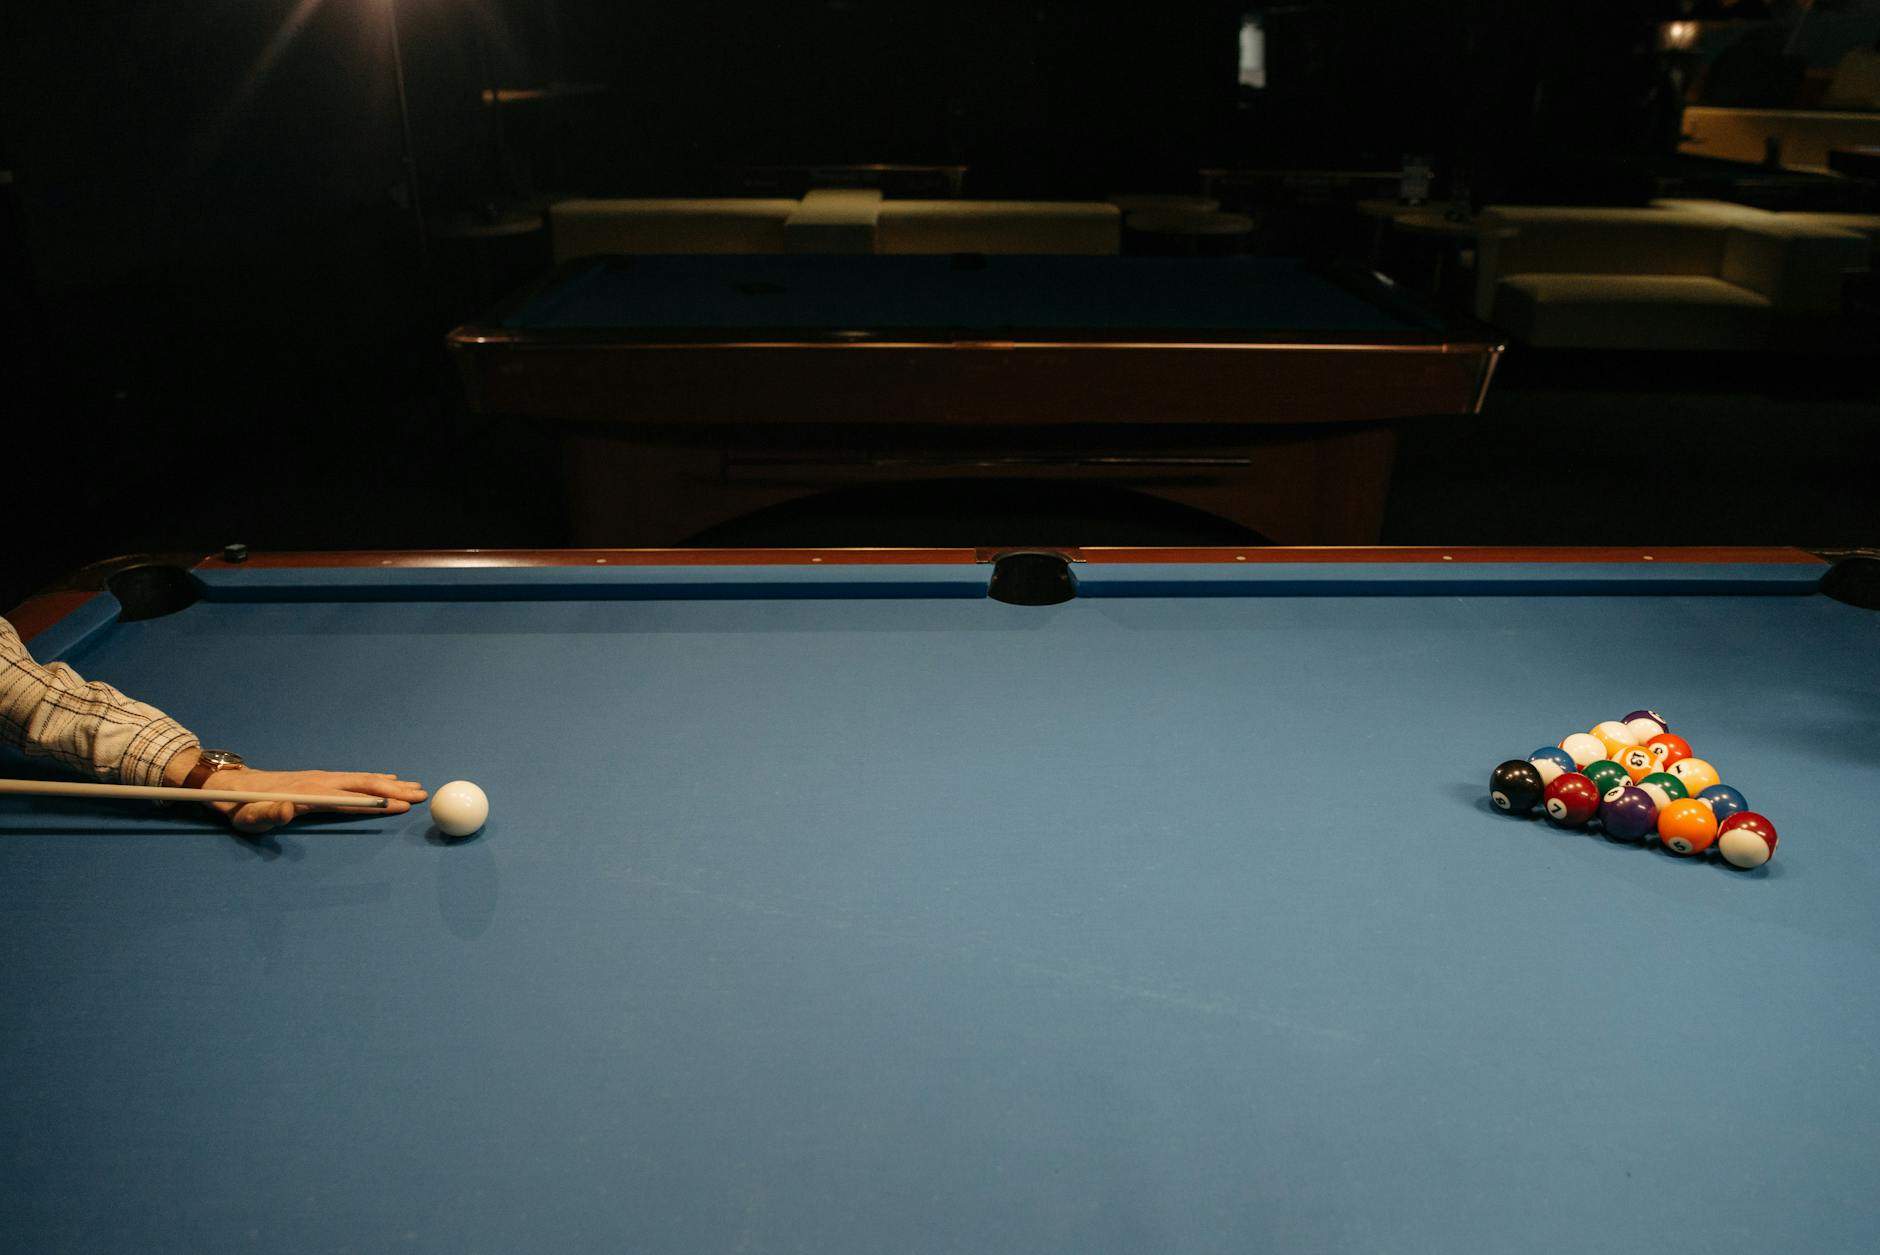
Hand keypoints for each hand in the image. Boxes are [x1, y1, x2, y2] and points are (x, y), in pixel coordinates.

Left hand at [204, 768, 427, 834]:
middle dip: (394, 790)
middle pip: (364, 785)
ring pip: (362, 779)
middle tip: (422, 795)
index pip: (351, 798)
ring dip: (389, 782)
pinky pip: (353, 777)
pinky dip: (374, 777)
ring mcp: (321, 777)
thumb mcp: (248, 817)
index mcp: (309, 794)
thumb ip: (268, 814)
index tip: (400, 805)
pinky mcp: (319, 778)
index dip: (377, 802)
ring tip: (414, 786)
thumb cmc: (240, 808)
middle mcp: (320, 781)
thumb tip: (289, 809)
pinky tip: (386, 778)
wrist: (231, 785)